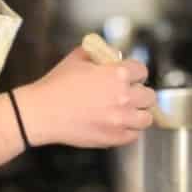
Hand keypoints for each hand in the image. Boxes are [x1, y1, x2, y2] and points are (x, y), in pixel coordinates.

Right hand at [14, 46, 155, 147]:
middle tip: (129, 94)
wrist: (42, 112)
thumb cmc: (57, 84)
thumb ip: (98, 53)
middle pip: (149, 95)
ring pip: (146, 118)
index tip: (130, 76)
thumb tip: (111, 55)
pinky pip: (133, 135)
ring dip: (138, 113)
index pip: (142, 71)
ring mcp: (120, 120)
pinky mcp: (113, 138)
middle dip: (140, 93)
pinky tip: (119, 124)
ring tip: (128, 111)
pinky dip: (129, 130)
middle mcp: (124, 97)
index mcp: (118, 74)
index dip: (135, 72)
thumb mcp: (78, 58)